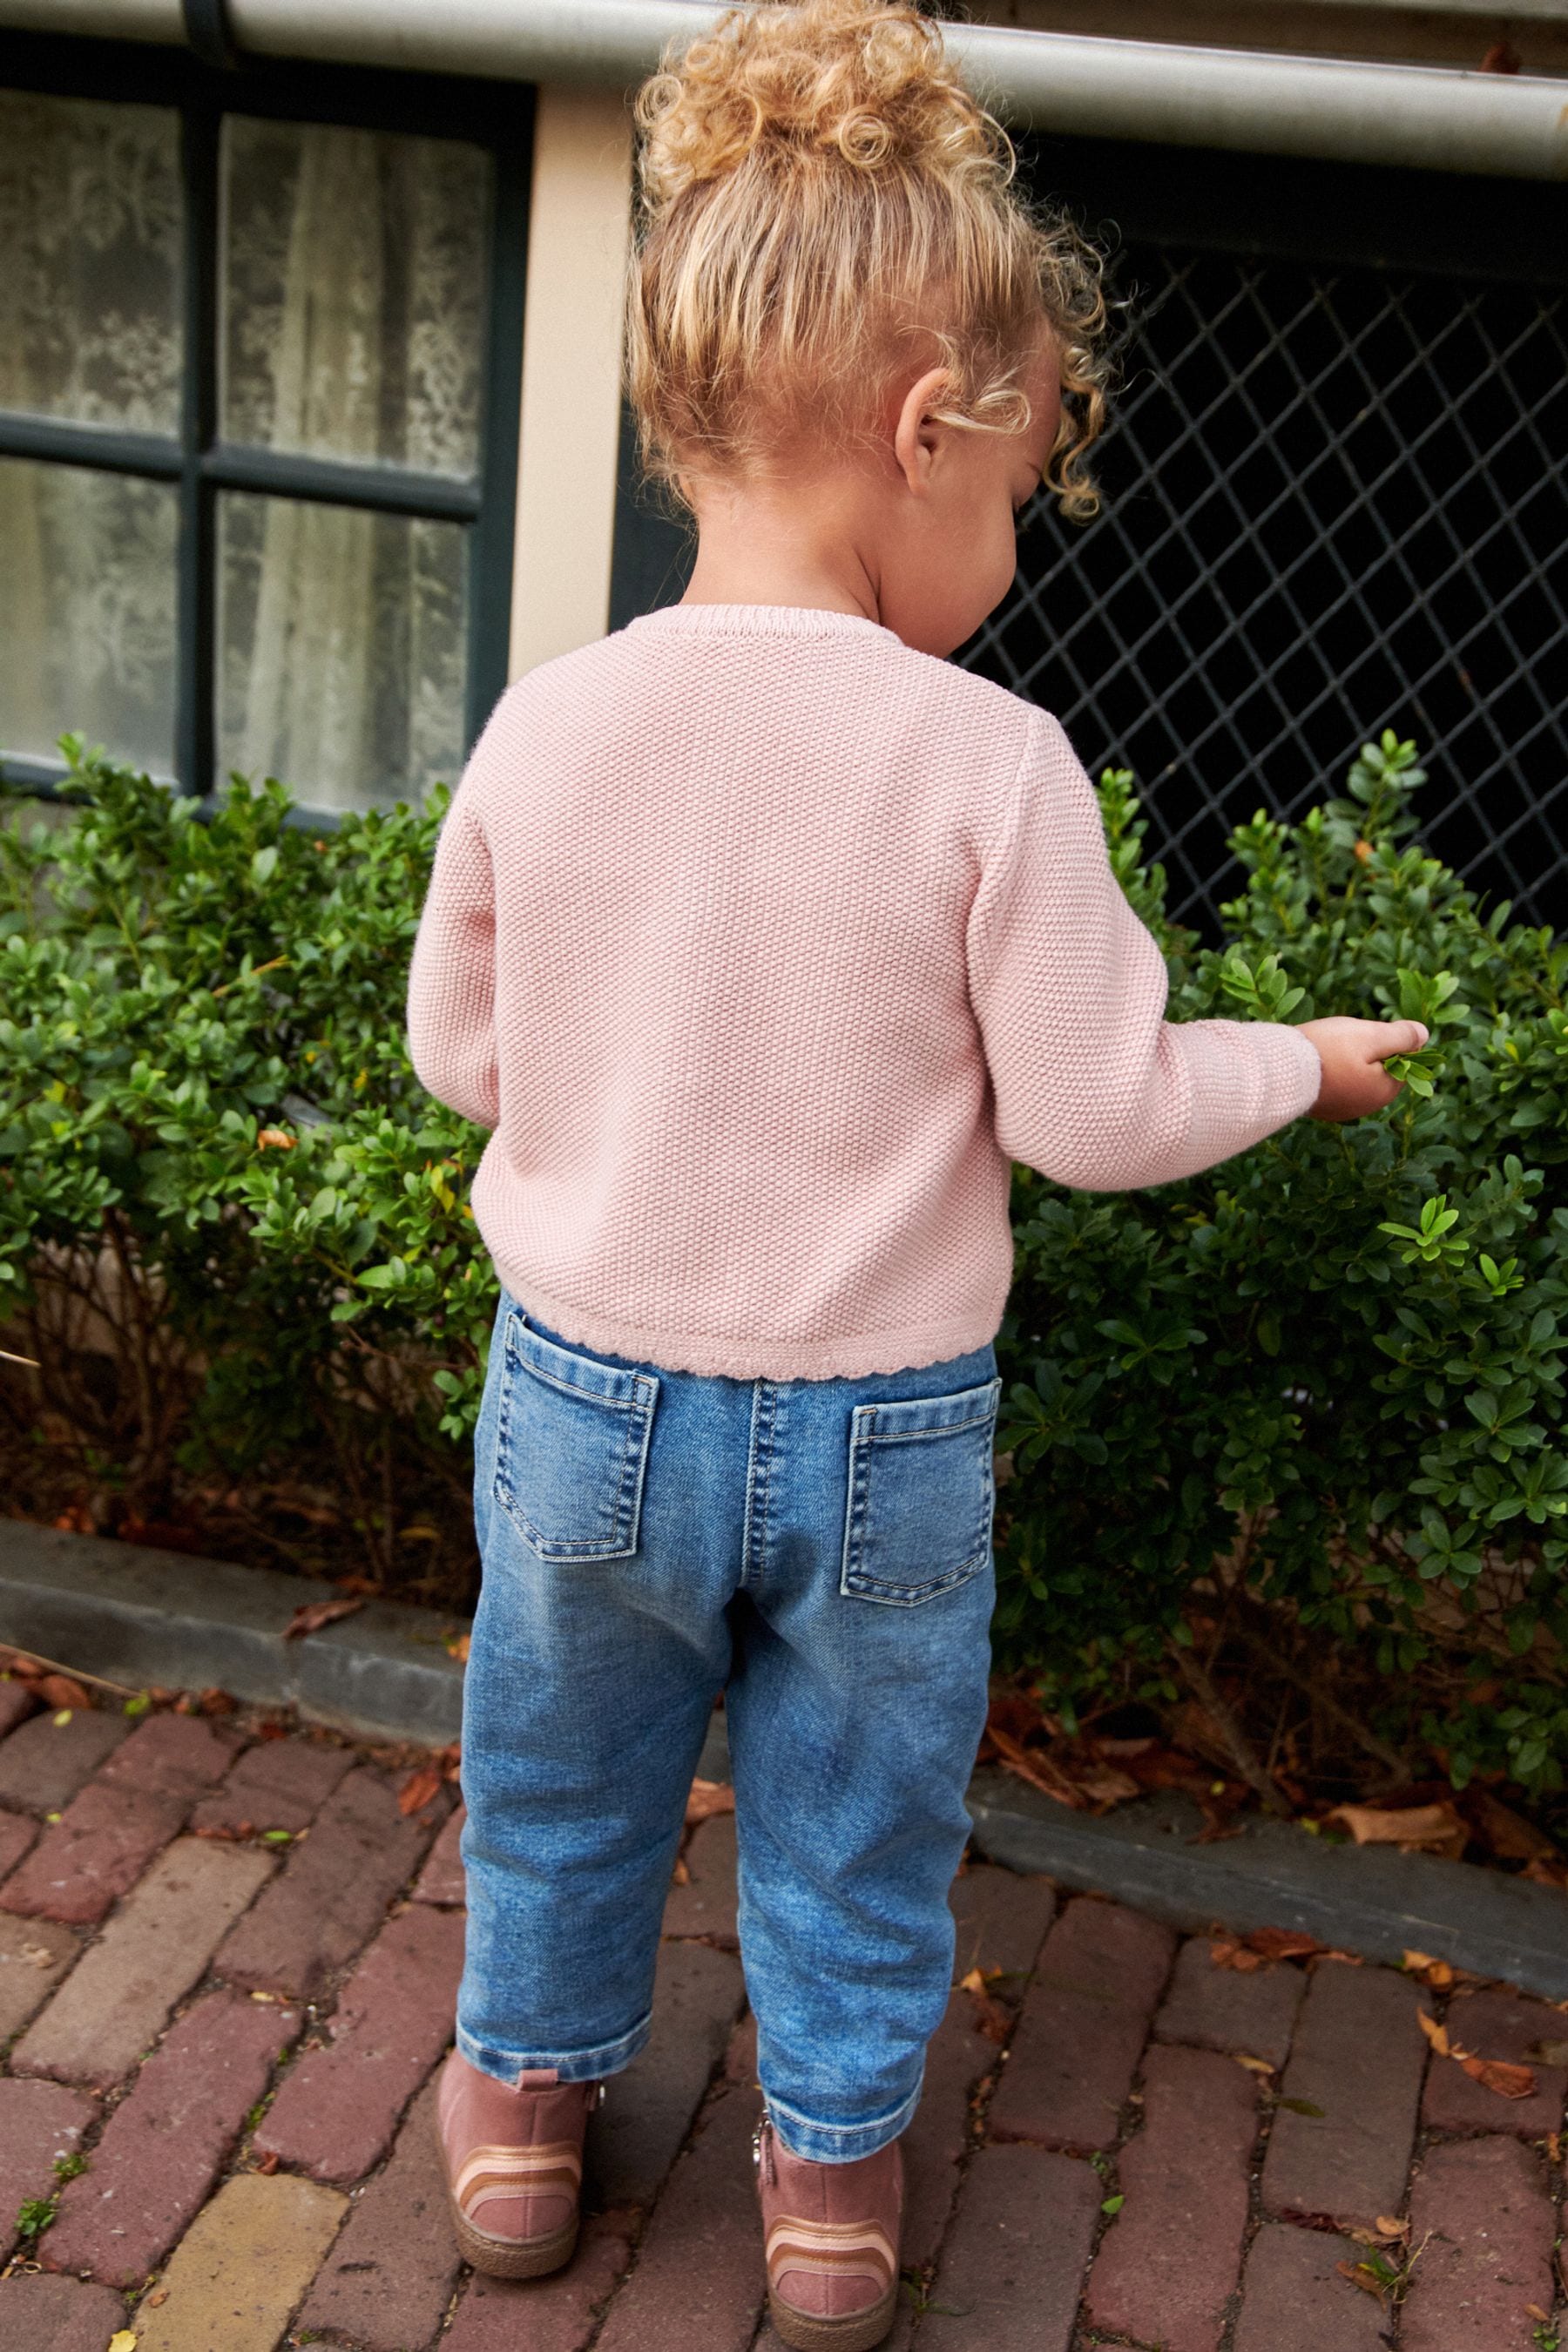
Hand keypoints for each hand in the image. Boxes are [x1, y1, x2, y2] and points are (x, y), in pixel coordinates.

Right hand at [1297, 1017, 1429, 1121]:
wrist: (1279, 1071)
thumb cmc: (1329, 1051)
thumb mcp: (1370, 1036)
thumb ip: (1401, 1036)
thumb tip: (1425, 1036)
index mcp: (1383, 1092)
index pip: (1402, 1064)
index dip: (1389, 1043)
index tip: (1367, 1032)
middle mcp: (1365, 1107)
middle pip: (1377, 1072)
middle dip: (1367, 1053)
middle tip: (1345, 1038)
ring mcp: (1341, 1111)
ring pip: (1355, 1079)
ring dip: (1348, 1062)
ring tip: (1328, 1048)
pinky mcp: (1320, 1109)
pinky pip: (1335, 1087)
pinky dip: (1331, 1074)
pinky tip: (1316, 1062)